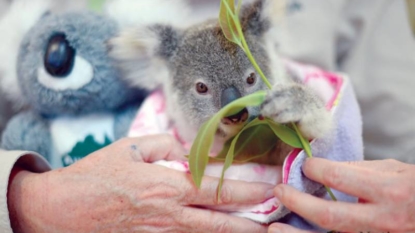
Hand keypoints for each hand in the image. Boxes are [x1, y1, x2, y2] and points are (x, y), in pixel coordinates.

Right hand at [8, 135, 273, 232]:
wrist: (60, 209)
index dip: (248, 190)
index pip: (218, 189)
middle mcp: (170, 216)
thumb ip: (167, 147)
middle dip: (254, 224)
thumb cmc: (95, 175)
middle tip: (280, 221)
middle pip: (222, 223)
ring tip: (261, 232)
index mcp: (167, 187)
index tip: (270, 188)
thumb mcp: (131, 148)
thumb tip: (192, 150)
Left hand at [268, 158, 414, 232]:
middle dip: (299, 203)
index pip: (341, 178)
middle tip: (279, 191)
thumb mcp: (395, 171)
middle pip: (330, 216)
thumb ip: (359, 169)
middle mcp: (383, 220)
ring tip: (273, 229)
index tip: (305, 166)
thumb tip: (323, 167)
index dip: (316, 170)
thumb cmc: (414, 189)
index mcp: (389, 191)